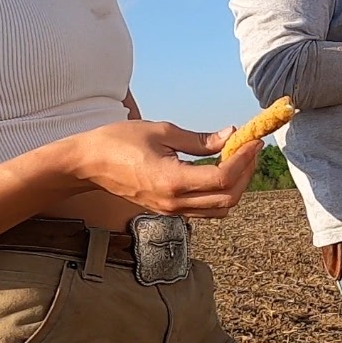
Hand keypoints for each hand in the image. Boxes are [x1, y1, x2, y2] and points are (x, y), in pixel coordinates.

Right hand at [76, 120, 259, 217]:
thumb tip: (230, 136)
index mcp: (172, 181)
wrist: (88, 164)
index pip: (223, 178)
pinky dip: (221, 193)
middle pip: (228, 199)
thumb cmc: (118, 141)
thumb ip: (199, 139)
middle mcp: (174, 203)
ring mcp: (171, 210)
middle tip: (252, 149)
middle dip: (246, 173)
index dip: (243, 159)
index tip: (253, 140)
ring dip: (237, 186)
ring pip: (220, 209)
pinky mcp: (168, 210)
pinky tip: (221, 170)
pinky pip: (206, 209)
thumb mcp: (161, 132)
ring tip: (240, 159)